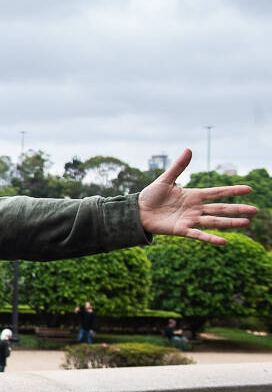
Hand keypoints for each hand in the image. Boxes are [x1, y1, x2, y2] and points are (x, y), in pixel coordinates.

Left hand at [138, 149, 256, 244]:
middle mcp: (196, 208)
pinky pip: (199, 234)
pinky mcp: (182, 230)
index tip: (248, 189)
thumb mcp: (165, 179)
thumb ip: (178, 167)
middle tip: (255, 210)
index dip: (232, 191)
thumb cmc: (151, 195)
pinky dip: (210, 238)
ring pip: (214, 221)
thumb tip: (189, 149)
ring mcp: (190, 219)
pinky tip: (224, 242)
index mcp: (194, 195)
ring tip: (246, 223)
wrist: (137, 211)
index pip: (217, 192)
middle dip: (237, 209)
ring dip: (230, 223)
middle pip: (220, 208)